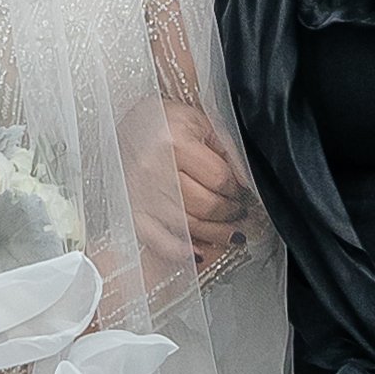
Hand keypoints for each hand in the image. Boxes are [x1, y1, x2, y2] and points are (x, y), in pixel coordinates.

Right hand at [131, 96, 257, 280]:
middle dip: (231, 213)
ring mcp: (141, 193)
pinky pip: (158, 239)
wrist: (125, 124)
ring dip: (216, 234)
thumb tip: (249, 183)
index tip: (242, 192)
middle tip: (239, 212)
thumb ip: (227, 149)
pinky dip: (180, 250)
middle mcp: (155, 169)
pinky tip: (199, 252)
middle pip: (207, 205)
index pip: (220, 179)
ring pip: (189, 225)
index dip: (238, 189)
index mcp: (175, 142)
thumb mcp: (198, 122)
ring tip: (230, 232)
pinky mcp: (132, 209)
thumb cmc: (163, 121)